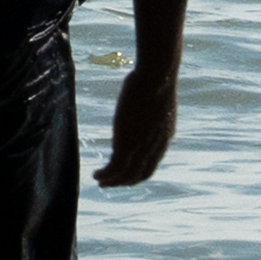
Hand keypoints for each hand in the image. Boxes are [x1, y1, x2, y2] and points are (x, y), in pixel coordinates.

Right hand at [100, 50, 177, 188]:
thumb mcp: (155, 94)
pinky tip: (96, 174)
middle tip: (111, 182)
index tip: (126, 171)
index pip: (153, 161)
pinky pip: (115, 168)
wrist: (157, 77)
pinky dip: (106, 175)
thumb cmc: (155, 77)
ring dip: (113, 181)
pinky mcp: (127, 144)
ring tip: (100, 180)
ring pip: (127, 174)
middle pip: (141, 173)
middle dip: (126, 181)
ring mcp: (142, 147)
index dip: (139, 170)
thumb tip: (143, 85)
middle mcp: (156, 146)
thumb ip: (149, 101)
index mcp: (164, 135)